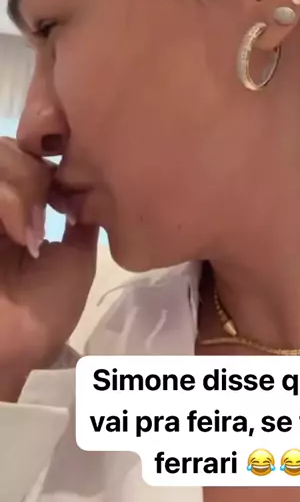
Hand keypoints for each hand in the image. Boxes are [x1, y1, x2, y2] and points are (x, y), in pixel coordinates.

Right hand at [0, 138, 97, 399]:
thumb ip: (79, 219)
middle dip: (30, 172)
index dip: (46, 159)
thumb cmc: (39, 313)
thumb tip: (90, 188)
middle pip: (3, 148)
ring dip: (17, 186)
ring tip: (29, 230)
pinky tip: (18, 232)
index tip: (68, 192)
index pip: (23, 153)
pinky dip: (4, 199)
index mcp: (13, 208)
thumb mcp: (74, 257)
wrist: (10, 354)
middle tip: (46, 216)